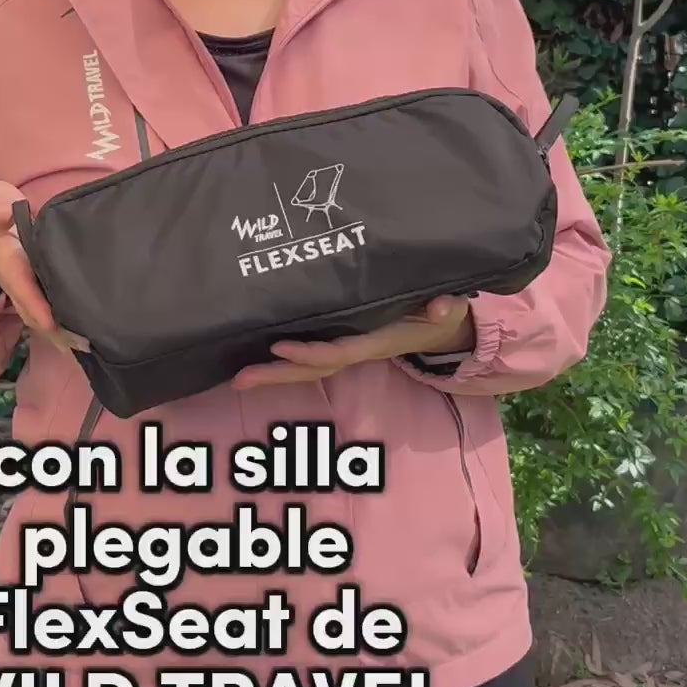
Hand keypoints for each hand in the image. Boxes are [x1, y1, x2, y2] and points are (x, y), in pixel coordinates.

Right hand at [0, 181, 88, 353]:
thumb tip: (6, 216)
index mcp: (8, 260)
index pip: (21, 284)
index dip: (34, 303)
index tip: (50, 322)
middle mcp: (16, 282)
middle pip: (33, 312)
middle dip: (54, 331)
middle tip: (83, 347)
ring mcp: (24, 291)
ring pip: (41, 318)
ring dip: (60, 336)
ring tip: (90, 349)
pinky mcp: (34, 293)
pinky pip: (47, 314)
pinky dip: (62, 329)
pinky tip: (85, 339)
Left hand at [231, 295, 473, 389]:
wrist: (443, 327)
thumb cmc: (441, 312)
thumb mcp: (448, 307)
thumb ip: (446, 307)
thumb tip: (443, 307)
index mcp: (377, 342)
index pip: (339, 351)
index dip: (310, 352)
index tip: (278, 347)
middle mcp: (358, 351)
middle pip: (313, 368)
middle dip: (277, 375)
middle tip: (239, 379)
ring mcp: (349, 349)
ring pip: (307, 366)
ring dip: (273, 373)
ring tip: (238, 377)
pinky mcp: (343, 342)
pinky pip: (310, 356)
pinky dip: (284, 361)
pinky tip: (256, 359)